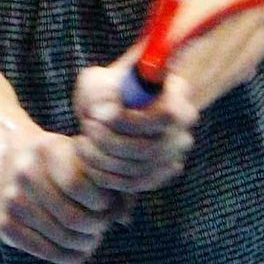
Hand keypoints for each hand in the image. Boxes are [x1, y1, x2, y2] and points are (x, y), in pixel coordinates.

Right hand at [0, 123, 126, 263]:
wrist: (9, 159)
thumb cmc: (60, 160)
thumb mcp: (83, 157)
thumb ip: (110, 181)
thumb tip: (125, 218)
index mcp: (46, 149)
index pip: (80, 187)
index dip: (103, 202)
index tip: (108, 202)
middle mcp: (23, 174)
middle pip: (73, 218)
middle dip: (98, 227)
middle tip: (103, 225)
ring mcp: (9, 201)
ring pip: (63, 240)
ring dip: (87, 243)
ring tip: (93, 236)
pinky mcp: (3, 225)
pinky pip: (47, 253)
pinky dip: (70, 256)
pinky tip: (79, 248)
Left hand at [73, 63, 199, 194]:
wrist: (116, 109)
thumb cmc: (108, 88)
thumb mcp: (103, 80)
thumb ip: (104, 90)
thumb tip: (105, 112)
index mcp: (178, 100)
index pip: (164, 117)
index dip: (129, 121)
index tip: (97, 114)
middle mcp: (182, 132)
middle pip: (149, 148)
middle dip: (109, 140)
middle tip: (86, 126)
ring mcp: (172, 157)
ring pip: (137, 168)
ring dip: (102, 157)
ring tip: (81, 140)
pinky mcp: (158, 176)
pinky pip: (132, 184)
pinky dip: (105, 175)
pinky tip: (87, 159)